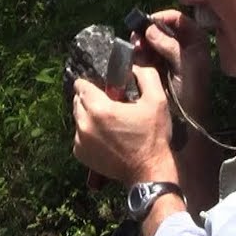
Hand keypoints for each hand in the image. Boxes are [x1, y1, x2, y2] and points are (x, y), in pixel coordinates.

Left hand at [71, 65, 175, 184]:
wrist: (148, 171)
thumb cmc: (153, 136)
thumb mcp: (157, 101)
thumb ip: (146, 75)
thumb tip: (135, 64)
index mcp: (99, 108)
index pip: (80, 86)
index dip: (90, 84)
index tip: (103, 88)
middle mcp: (84, 124)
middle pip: (77, 101)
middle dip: (90, 99)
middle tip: (109, 105)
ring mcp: (80, 140)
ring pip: (77, 118)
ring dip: (88, 116)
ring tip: (108, 121)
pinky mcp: (80, 154)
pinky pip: (79, 135)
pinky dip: (88, 133)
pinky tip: (105, 136)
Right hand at [135, 9, 211, 123]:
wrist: (185, 120)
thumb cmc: (192, 93)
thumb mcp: (186, 66)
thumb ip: (170, 46)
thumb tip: (150, 29)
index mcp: (194, 42)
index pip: (178, 19)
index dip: (163, 17)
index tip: (148, 21)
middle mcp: (180, 46)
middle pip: (160, 28)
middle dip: (148, 30)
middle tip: (137, 35)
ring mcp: (165, 57)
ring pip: (149, 40)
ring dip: (140, 41)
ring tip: (134, 46)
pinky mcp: (153, 68)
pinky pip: (142, 53)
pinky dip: (137, 52)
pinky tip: (133, 54)